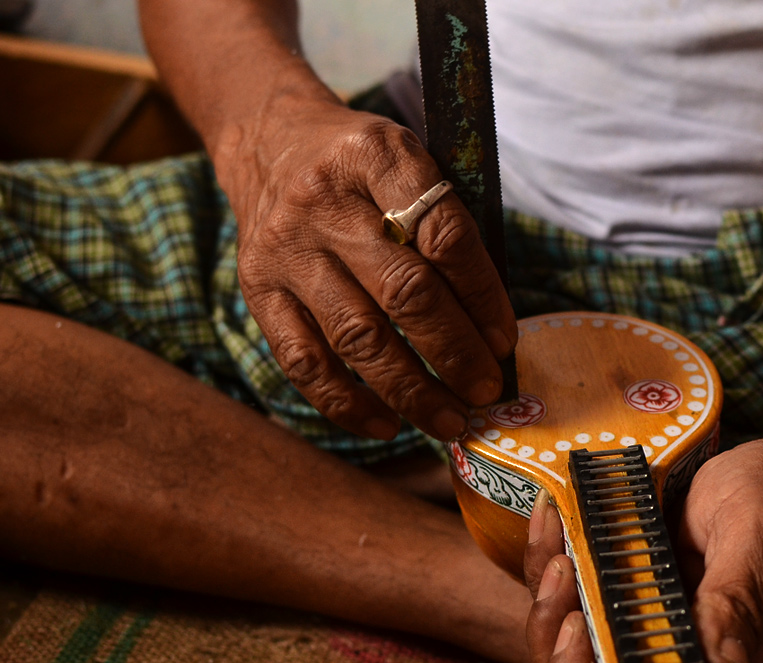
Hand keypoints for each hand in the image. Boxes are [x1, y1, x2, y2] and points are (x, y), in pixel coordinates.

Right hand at [214, 97, 516, 440]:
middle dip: (455, 352)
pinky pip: (303, 361)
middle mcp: (325, 202)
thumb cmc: (361, 163)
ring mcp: (286, 249)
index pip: (444, 235)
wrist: (269, 139)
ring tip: (449, 420)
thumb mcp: (410, 159)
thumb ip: (446, 224)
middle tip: (486, 390)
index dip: (483, 296)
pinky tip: (386, 424)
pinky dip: (347, 403)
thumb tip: (492, 324)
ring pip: (357, 337)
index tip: (505, 339)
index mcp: (378, 156)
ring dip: (410, 390)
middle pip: (404, 292)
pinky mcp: (257, 289)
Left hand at [523, 439, 762, 662]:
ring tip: (557, 537)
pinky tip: (553, 515)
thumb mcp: (759, 541)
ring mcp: (648, 629)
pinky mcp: (628, 595)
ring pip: (570, 645)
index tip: (581, 629)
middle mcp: (681, 661)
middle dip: (557, 643)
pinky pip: (573, 596)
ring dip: (548, 595)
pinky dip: (551, 559)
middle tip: (563, 571)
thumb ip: (738, 601)